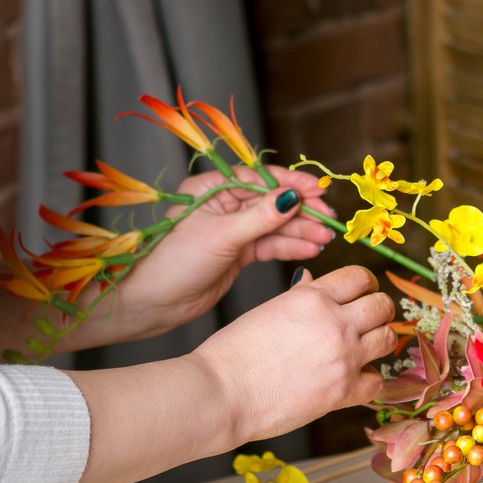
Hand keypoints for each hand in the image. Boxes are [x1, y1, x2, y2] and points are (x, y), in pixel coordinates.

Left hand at [65, 165, 335, 348]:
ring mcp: (232, 230)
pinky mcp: (238, 253)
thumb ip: (259, 217)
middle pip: (271, 202)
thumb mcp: (221, 236)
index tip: (319, 190)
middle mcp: (222, 205)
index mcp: (210, 189)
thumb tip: (291, 197)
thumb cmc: (173, 263)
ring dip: (301, 231)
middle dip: (302, 211)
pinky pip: (270, 245)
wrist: (152, 303)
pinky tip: (310, 248)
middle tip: (330, 220)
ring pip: (275, 226)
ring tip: (325, 239)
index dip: (290, 184)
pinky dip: (290, 246)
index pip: (258, 179)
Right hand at [190, 266, 395, 442]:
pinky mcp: (343, 391)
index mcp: (312, 296)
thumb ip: (299, 297)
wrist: (222, 393)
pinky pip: (376, 382)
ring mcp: (343, 356)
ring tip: (365, 349)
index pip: (359, 277)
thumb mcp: (267, 310)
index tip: (364, 293)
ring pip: (387, 338)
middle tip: (370, 320)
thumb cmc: (233, 353)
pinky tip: (355, 380)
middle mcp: (334, 322)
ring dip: (379, 342)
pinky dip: (369, 381)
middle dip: (379, 310)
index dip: (366, 284)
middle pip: (381, 305)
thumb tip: (313, 280)